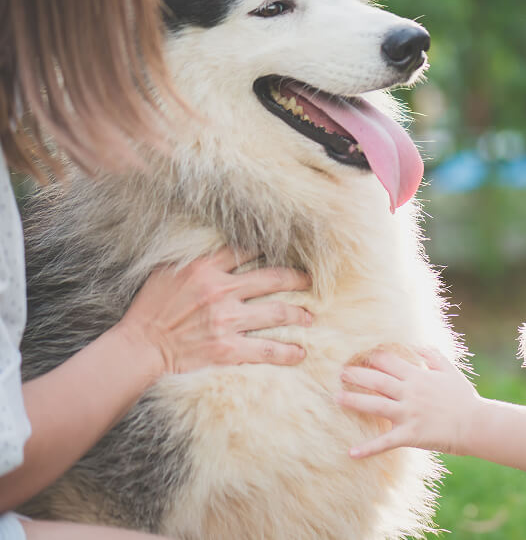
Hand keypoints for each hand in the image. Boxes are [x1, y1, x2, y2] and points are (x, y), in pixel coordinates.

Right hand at [117, 247, 312, 375]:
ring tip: (309, 316)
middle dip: (298, 279)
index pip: (247, 250)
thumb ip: (195, 259)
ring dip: (299, 314)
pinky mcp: (227, 349)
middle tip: (311, 281)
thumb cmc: (150, 309)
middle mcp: (220, 291)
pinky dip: (287, 352)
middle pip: (273, 278)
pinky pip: (267, 349)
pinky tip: (300, 353)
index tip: (285, 252)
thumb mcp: (167, 272)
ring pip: (277, 312)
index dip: (270, 249)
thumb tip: (220, 247)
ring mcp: (225, 321)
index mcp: (204, 268)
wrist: (139, 348)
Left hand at [338, 348, 478, 457]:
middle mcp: (410, 393)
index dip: (373, 358)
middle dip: (357, 375)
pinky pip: (385, 443)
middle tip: (339, 373)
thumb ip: (434, 356)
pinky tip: (351, 453)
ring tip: (337, 398)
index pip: (390, 362)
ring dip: (354, 401)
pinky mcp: (410, 435)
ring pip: (375, 405)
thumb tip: (420, 345)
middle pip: (377, 381)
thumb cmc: (463, 398)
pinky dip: (368, 449)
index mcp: (418, 376)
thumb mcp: (450, 371)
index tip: (358, 356)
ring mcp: (408, 414)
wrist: (475, 424)